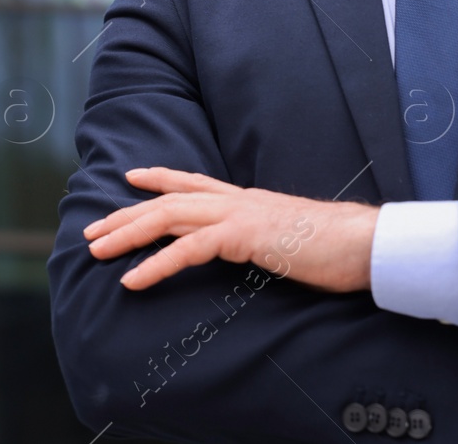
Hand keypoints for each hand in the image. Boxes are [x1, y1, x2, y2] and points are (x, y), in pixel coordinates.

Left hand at [82, 167, 377, 292]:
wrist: (364, 243)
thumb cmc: (334, 248)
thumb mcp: (288, 240)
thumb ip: (264, 239)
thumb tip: (256, 250)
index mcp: (247, 200)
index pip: (194, 183)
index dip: (160, 178)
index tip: (131, 178)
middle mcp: (237, 200)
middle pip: (168, 200)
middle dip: (127, 214)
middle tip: (93, 231)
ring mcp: (239, 214)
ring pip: (169, 217)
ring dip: (129, 235)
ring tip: (98, 252)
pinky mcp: (243, 236)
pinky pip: (189, 248)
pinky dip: (156, 264)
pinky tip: (133, 279)